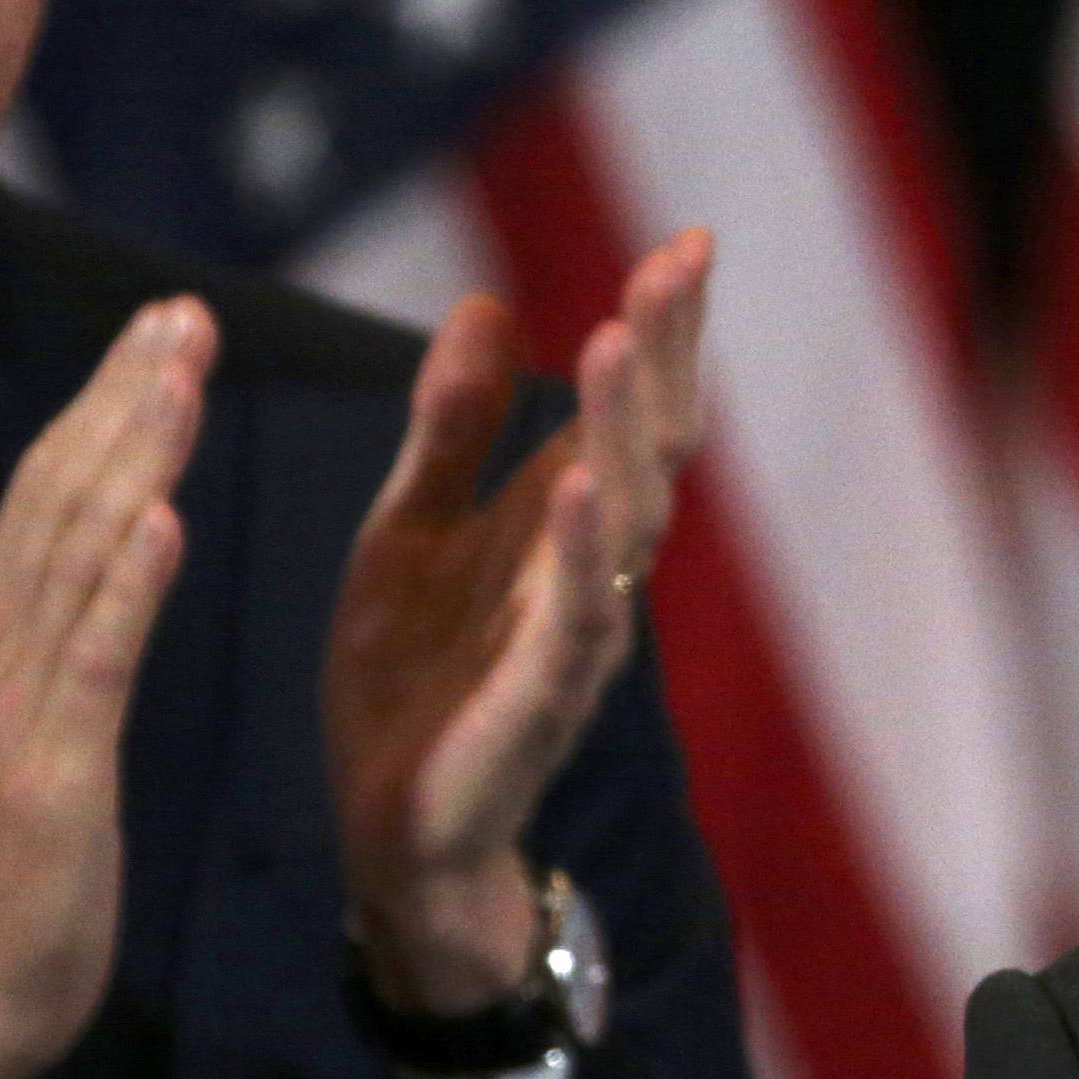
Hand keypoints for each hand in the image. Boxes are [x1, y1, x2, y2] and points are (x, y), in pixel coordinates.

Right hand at [0, 297, 216, 1078]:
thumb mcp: (6, 717)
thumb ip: (39, 617)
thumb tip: (87, 531)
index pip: (45, 488)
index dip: (107, 399)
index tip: (167, 326)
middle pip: (60, 495)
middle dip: (128, 396)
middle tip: (190, 315)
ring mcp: (4, 705)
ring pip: (78, 555)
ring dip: (133, 456)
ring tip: (182, 374)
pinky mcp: (44, 775)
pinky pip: (92, 663)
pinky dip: (126, 588)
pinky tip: (163, 521)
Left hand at [325, 228, 712, 1013]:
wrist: (390, 836)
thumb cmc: (416, 679)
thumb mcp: (411, 526)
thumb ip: (449, 427)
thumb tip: (488, 301)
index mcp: (566, 521)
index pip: (635, 411)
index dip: (666, 332)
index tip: (688, 242)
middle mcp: (593, 568)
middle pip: (651, 448)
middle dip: (662, 356)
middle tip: (670, 266)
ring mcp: (574, 636)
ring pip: (625, 520)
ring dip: (623, 428)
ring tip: (614, 338)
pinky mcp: (533, 704)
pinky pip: (571, 621)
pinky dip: (578, 552)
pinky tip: (575, 485)